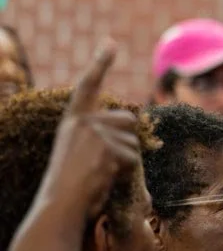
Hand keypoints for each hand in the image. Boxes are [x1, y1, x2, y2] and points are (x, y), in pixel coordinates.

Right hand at [37, 43, 141, 219]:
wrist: (59, 207)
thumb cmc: (72, 187)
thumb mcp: (81, 153)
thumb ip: (99, 135)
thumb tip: (131, 121)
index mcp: (73, 121)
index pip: (88, 86)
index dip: (100, 63)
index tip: (110, 43)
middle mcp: (83, 122)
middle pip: (129, 120)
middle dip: (128, 141)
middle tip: (104, 165)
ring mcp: (95, 133)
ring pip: (134, 140)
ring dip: (127, 159)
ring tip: (101, 174)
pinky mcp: (107, 148)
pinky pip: (134, 157)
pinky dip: (126, 172)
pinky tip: (104, 179)